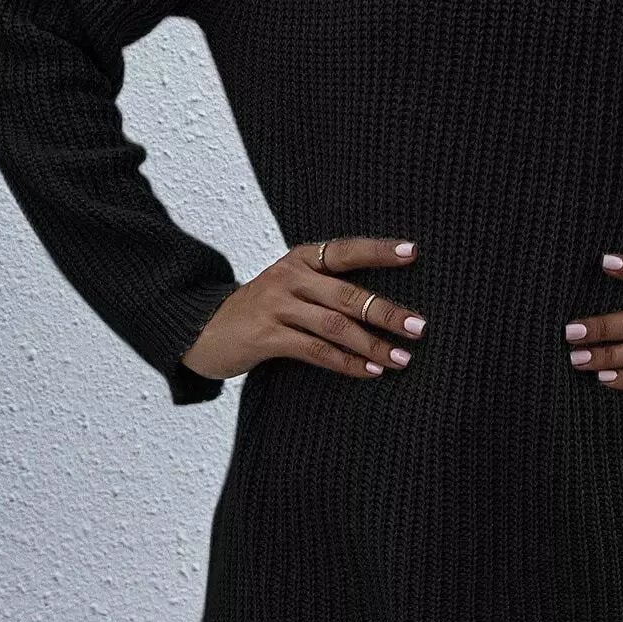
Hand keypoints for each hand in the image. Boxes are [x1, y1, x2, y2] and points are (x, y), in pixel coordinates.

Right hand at [180, 236, 428, 383]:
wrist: (204, 327)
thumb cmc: (262, 308)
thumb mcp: (291, 284)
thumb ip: (327, 285)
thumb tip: (384, 304)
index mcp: (301, 258)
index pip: (346, 250)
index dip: (379, 250)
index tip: (413, 251)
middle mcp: (289, 277)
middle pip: (347, 294)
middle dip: (386, 312)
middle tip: (419, 327)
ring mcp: (276, 306)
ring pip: (335, 326)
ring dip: (372, 344)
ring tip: (402, 358)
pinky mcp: (266, 337)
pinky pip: (315, 351)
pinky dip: (346, 363)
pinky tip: (370, 371)